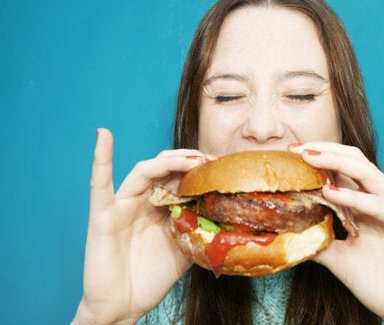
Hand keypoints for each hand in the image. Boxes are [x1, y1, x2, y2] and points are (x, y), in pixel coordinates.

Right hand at [73, 129, 212, 324]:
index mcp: (162, 207)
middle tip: (211, 162)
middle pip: (165, 169)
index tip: (221, 166)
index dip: (200, 169)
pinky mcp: (103, 215)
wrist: (124, 306)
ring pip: (144, 171)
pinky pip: (99, 185)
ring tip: (190, 160)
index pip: (181, 178)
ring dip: (168, 161)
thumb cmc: (151, 278)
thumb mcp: (185, 250)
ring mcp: (122, 205)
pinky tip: (103, 136)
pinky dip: (100, 158)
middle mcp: (143, 201)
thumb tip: (227, 216)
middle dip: (189, 161)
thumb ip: (198, 229)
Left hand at [289, 142, 383, 323]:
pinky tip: (331, 193)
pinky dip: (355, 197)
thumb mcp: (339, 259)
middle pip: (355, 161)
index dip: (319, 159)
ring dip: (337, 161)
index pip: (343, 170)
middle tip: (297, 148)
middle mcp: (381, 199)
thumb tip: (290, 232)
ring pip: (367, 173)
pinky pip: (379, 205)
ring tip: (309, 157)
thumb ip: (320, 241)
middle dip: (325, 150)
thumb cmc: (381, 283)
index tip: (290, 155)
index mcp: (366, 204)